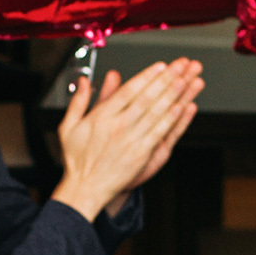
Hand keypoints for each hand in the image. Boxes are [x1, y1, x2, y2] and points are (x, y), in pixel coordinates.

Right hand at [54, 60, 202, 220]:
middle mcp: (118, 126)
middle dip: (166, 79)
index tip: (160, 66)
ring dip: (174, 95)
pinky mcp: (141, 154)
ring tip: (186, 79)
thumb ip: (78, 102)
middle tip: (180, 65)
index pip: (128, 91)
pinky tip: (182, 107)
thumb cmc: (77, 160)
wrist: (85, 189)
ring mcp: (131, 140)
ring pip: (156, 112)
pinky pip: (160, 133)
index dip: (146, 76)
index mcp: (101, 117)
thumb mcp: (68, 127)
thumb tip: (84, 82)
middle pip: (147, 98)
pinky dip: (172, 119)